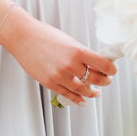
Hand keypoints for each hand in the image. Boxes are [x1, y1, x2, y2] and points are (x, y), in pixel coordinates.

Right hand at [0, 6, 115, 105]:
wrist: (23, 37)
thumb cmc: (44, 35)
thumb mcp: (68, 40)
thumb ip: (82, 53)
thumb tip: (95, 63)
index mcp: (78, 51)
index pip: (103, 65)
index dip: (111, 69)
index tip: (113, 70)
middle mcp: (70, 65)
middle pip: (96, 79)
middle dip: (105, 81)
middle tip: (107, 81)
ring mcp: (60, 76)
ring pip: (83, 90)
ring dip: (92, 92)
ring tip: (96, 92)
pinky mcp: (50, 83)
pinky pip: (68, 95)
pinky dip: (77, 99)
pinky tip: (82, 100)